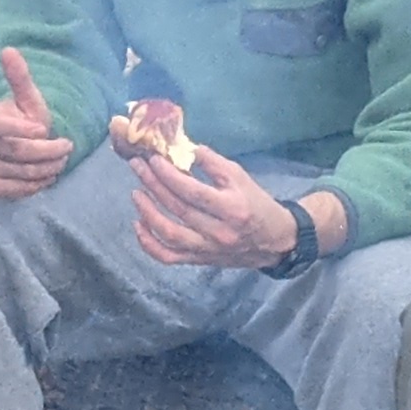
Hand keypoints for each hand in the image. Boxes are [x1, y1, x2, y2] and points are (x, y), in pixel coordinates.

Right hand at [0, 46, 68, 197]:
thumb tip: (8, 50)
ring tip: (60, 162)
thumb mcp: (30, 98)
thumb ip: (20, 77)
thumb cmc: (28, 120)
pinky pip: (15, 191)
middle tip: (67, 148)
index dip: (32, 130)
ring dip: (48, 168)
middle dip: (50, 151)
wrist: (21, 146)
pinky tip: (45, 177)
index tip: (47, 129)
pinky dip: (36, 186)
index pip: (7, 127)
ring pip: (22, 172)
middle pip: (20, 152)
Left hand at [131, 138, 312, 269]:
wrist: (274, 241)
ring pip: (169, 234)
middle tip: (138, 167)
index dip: (169, 175)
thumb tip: (183, 149)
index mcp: (232, 208)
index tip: (153, 159)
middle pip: (178, 209)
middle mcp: (218, 232)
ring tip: (137, 193)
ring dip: (148, 213)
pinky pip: (168, 257)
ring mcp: (207, 249)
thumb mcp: (241, 177)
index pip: (192, 191)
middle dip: (153, 185)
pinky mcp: (199, 260)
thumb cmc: (256, 203)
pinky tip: (139, 225)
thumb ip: (213, 163)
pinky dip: (149, 244)